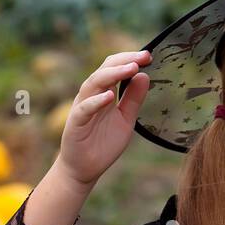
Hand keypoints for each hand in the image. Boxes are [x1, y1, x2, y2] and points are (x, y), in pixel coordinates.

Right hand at [55, 50, 150, 187]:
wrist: (85, 168)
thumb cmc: (103, 143)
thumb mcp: (126, 119)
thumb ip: (133, 99)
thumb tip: (145, 76)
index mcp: (103, 92)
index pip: (115, 68)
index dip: (131, 60)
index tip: (149, 56)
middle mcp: (92, 96)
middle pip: (105, 69)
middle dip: (125, 61)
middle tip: (144, 56)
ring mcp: (82, 107)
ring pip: (93, 83)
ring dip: (112, 74)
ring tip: (131, 68)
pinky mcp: (75, 123)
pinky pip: (84, 109)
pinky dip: (96, 101)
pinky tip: (109, 96)